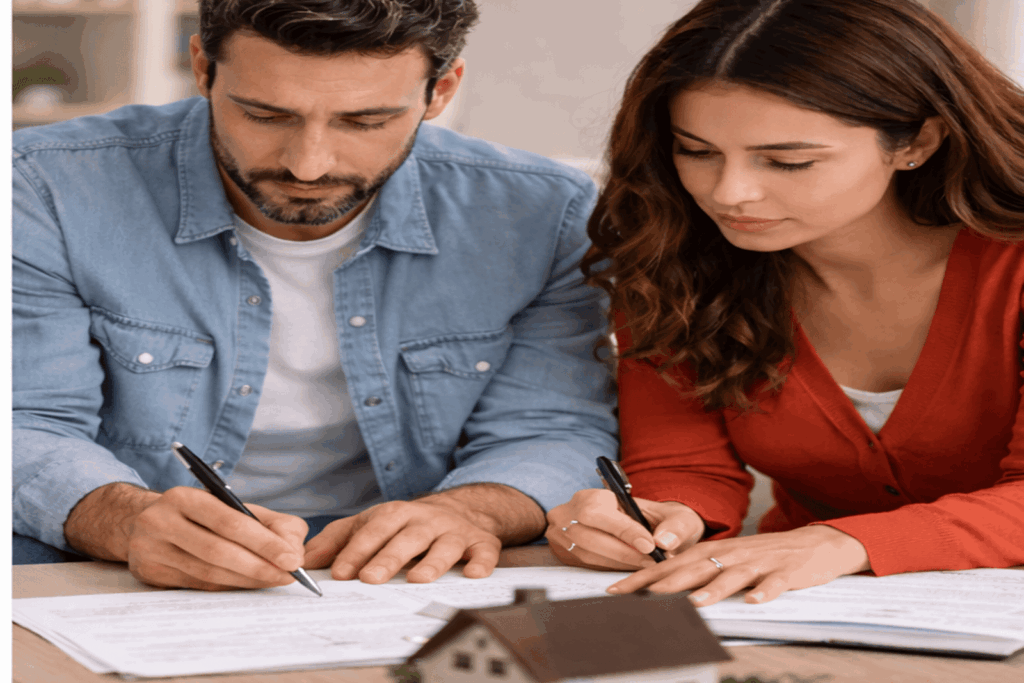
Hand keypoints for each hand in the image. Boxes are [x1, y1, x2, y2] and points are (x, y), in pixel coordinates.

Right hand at [64, 483, 307, 590]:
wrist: (142, 522)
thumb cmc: (200, 515)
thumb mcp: (234, 506)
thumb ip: (272, 523)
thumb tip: (294, 552)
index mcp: (185, 497)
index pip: (230, 522)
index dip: (264, 543)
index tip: (291, 560)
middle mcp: (161, 522)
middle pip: (217, 550)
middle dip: (259, 566)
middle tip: (287, 576)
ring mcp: (151, 550)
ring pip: (208, 573)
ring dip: (246, 580)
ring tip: (274, 581)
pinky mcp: (150, 574)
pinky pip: (198, 586)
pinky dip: (229, 587)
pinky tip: (249, 585)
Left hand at [303, 484, 543, 583]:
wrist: (459, 509)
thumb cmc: (407, 523)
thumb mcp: (371, 523)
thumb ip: (338, 539)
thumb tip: (305, 559)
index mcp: (396, 514)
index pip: (374, 529)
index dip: (356, 549)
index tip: (340, 572)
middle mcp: (425, 520)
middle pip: (407, 537)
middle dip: (388, 557)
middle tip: (371, 578)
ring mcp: (453, 531)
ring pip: (443, 545)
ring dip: (432, 561)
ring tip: (418, 578)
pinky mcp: (480, 542)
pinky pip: (483, 552)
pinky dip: (480, 562)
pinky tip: (473, 574)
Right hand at [545, 488, 705, 570]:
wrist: (638, 526)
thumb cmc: (656, 520)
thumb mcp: (672, 514)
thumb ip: (674, 525)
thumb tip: (665, 542)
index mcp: (591, 497)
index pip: (600, 513)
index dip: (624, 532)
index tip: (649, 547)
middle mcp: (569, 513)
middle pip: (589, 537)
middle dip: (623, 554)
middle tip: (650, 563)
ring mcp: (561, 534)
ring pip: (585, 554)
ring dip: (616, 564)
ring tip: (643, 568)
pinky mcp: (564, 553)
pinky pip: (584, 565)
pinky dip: (608, 569)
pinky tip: (628, 570)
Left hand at [606, 525, 871, 604]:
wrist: (814, 545)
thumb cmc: (764, 556)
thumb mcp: (728, 559)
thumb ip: (699, 571)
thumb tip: (660, 588)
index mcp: (714, 551)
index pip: (672, 564)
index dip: (644, 577)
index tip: (618, 591)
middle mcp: (731, 555)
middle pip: (694, 568)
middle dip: (666, 583)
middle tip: (643, 597)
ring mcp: (758, 563)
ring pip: (731, 576)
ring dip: (713, 589)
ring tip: (695, 603)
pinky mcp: (785, 573)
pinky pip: (774, 584)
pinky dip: (765, 593)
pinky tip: (755, 601)